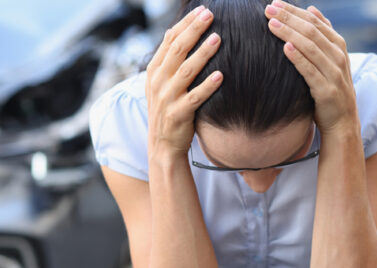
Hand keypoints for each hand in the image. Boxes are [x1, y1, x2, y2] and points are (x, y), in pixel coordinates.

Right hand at [146, 5, 222, 159]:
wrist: (162, 145)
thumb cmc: (168, 109)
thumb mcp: (161, 83)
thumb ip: (169, 59)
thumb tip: (177, 30)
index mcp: (154, 70)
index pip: (169, 39)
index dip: (185, 23)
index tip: (202, 10)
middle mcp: (158, 81)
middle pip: (177, 50)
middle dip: (194, 30)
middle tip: (210, 15)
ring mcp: (167, 98)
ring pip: (186, 71)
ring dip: (202, 54)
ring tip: (218, 39)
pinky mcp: (178, 114)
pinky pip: (195, 98)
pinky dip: (208, 86)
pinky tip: (221, 75)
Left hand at [264, 0, 358, 135]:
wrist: (342, 121)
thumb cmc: (330, 87)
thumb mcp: (331, 59)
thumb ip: (323, 34)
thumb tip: (312, 9)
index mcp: (338, 45)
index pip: (314, 21)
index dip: (294, 11)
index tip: (274, 3)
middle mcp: (337, 56)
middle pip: (311, 30)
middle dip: (289, 17)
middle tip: (267, 8)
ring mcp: (334, 73)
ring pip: (310, 46)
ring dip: (289, 33)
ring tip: (271, 24)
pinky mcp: (326, 90)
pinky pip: (310, 70)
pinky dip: (298, 57)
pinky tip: (285, 47)